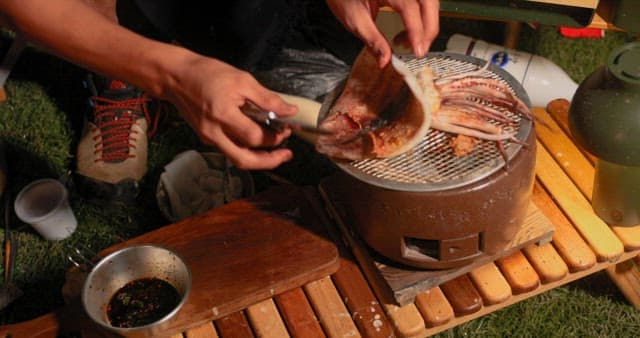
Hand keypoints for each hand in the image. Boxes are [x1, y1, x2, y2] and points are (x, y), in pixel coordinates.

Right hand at [166, 55, 297, 169]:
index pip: (254, 137)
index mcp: (222, 115)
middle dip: (269, 161)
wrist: (175, 77)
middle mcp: (213, 132)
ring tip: (277, 150)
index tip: (287, 128)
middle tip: (286, 154)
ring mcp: (208, 138)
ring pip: (237, 158)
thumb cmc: (206, 73)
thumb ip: (267, 98)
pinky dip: (246, 149)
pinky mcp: (206, 138)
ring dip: (259, 158)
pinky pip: (230, 150)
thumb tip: (289, 111)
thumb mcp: (242, 79)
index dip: (274, 137)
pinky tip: (258, 141)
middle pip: (244, 160)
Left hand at [326, 0, 439, 66]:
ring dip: (427, 25)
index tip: (418, 51)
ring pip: (430, 2)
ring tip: (410, 44)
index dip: (417, 30)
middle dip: (429, 28)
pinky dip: (421, 19)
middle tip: (420, 51)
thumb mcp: (355, 20)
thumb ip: (373, 40)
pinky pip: (422, 3)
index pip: (410, 8)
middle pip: (429, 3)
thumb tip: (385, 61)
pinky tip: (408, 33)